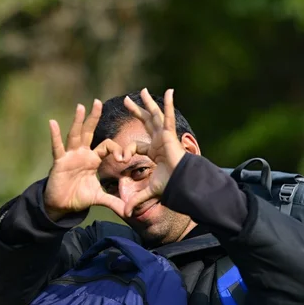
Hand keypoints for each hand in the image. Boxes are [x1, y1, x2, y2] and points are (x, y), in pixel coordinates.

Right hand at [44, 100, 135, 219]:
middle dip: (93, 117)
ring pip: (75, 135)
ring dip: (78, 121)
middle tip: (98, 102)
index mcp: (93, 159)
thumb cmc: (79, 196)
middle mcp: (82, 154)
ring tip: (81, 106)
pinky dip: (55, 136)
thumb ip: (114, 202)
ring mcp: (70, 156)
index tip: (124, 159)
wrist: (62, 205)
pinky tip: (53, 123)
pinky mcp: (59, 162)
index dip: (117, 150)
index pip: (107, 147)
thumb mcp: (99, 198)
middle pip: (89, 132)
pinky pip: (57, 147)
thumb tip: (129, 211)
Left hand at [123, 88, 185, 216]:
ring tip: (142, 91)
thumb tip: (126, 214)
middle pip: (145, 123)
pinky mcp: (169, 134)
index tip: (121, 158)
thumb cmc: (170, 185)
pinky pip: (168, 116)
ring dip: (148, 103)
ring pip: (155, 116)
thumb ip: (137, 199)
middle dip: (137, 112)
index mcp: (154, 152)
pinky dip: (168, 104)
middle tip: (127, 101)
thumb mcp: (150, 191)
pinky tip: (170, 91)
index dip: (126, 150)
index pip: (136, 146)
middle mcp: (159, 141)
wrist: (182, 182)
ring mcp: (164, 136)